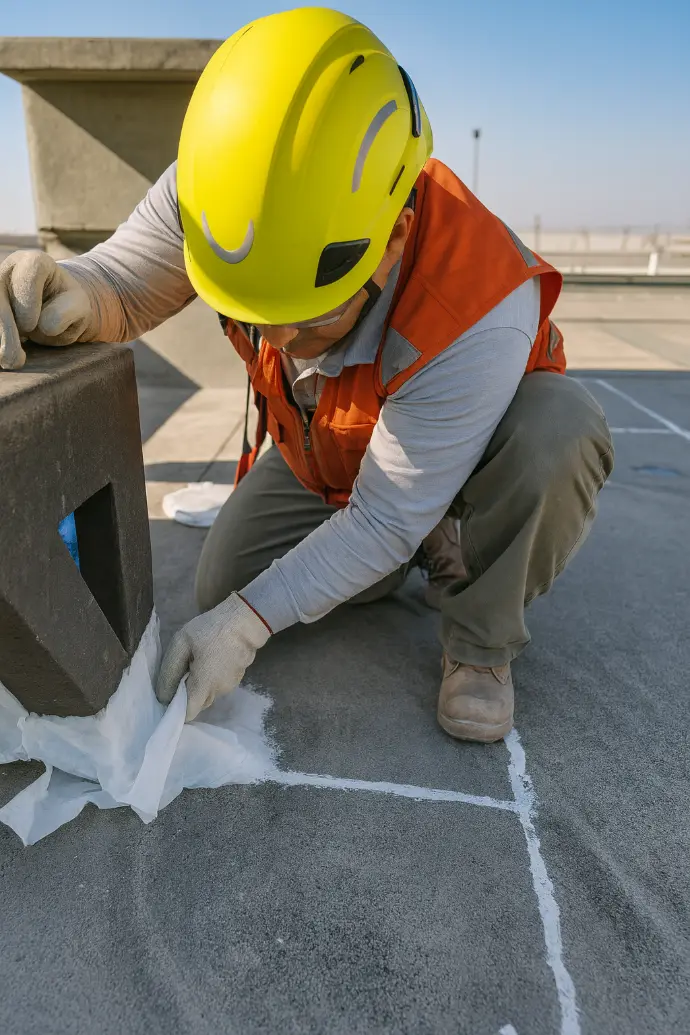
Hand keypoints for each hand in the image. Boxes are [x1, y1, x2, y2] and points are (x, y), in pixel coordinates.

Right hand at [0, 250, 95, 369]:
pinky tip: (5, 358)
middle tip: (15, 360)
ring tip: (11, 362)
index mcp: (35, 262)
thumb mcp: (80, 307)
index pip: (29, 271)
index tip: (30, 326)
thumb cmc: (69, 305)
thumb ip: (68, 312)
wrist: (55, 309)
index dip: (27, 299)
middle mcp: (10, 269)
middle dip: (5, 328)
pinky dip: (0, 341)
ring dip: (0, 337)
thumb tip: (45, 326)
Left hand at [155, 592, 270, 720]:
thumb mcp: (181, 644)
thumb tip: (163, 697)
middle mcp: (219, 691)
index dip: (177, 709)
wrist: (245, 620)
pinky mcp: (238, 677)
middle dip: (188, 695)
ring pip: (209, 694)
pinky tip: (212, 659)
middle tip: (183, 672)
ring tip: (198, 662)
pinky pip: (219, 685)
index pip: (189, 713)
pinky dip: (213, 678)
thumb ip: (169, 672)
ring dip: (201, 685)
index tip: (171, 695)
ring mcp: (231, 685)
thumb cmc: (210, 630)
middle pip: (199, 704)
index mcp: (204, 685)